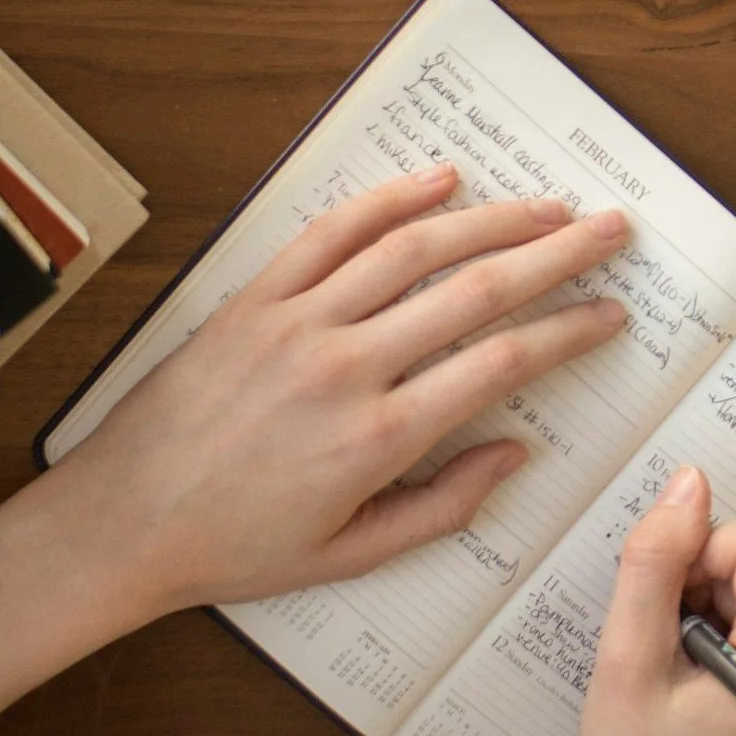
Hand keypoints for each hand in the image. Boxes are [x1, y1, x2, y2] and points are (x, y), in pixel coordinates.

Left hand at [43, 162, 628, 636]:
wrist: (125, 518)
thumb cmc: (238, 545)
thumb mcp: (351, 555)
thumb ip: (443, 506)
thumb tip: (517, 452)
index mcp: (378, 437)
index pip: (501, 363)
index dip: (568, 331)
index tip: (611, 313)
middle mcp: (346, 365)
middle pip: (474, 290)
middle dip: (556, 254)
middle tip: (610, 230)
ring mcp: (298, 320)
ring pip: (413, 249)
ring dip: (490, 219)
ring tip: (546, 205)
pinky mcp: (257, 296)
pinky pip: (331, 232)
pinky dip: (388, 199)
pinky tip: (439, 180)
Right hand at [549, 466, 735, 735]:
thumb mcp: (628, 657)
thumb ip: (656, 561)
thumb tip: (690, 482)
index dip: (700, 558)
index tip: (671, 615)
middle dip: (705, 584)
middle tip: (672, 650)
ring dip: (714, 605)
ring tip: (686, 671)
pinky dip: (732, 626)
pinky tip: (706, 678)